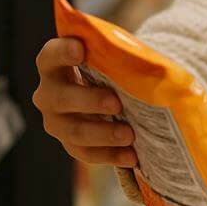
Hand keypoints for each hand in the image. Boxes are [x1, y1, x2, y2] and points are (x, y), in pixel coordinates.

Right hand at [33, 38, 135, 166]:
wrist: (105, 93)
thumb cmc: (106, 67)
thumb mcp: (109, 57)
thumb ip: (119, 54)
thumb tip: (158, 65)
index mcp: (54, 65)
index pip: (50, 56)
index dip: (62, 52)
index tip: (81, 50)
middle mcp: (48, 94)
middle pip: (61, 98)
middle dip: (89, 101)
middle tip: (116, 103)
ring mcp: (56, 122)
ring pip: (74, 131)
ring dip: (103, 134)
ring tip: (129, 134)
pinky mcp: (70, 143)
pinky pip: (86, 153)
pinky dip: (110, 155)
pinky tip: (131, 156)